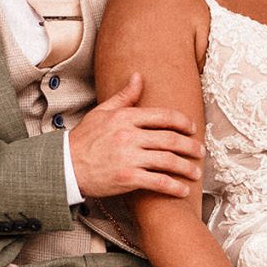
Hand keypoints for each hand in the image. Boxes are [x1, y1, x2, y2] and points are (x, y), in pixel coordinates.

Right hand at [70, 73, 202, 200]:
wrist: (65, 166)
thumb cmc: (84, 139)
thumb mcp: (102, 112)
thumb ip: (124, 96)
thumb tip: (138, 76)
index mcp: (126, 118)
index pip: (163, 116)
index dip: (182, 122)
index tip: (192, 129)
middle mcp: (130, 136)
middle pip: (170, 139)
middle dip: (190, 146)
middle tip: (200, 152)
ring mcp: (129, 157)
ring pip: (168, 161)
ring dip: (186, 168)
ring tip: (195, 173)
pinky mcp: (128, 178)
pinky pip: (158, 182)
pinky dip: (174, 187)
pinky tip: (183, 190)